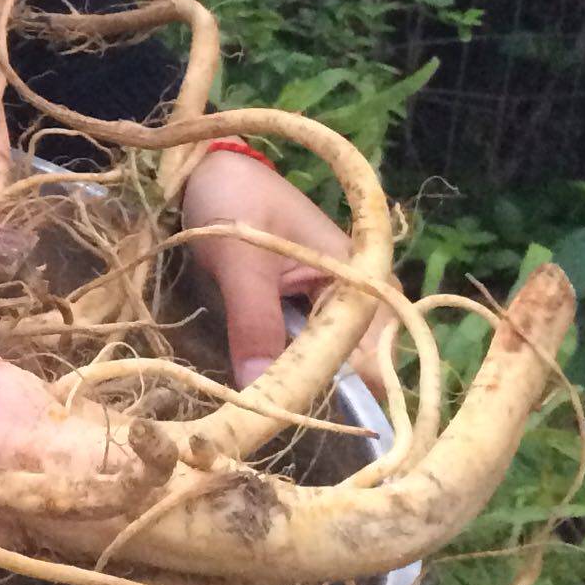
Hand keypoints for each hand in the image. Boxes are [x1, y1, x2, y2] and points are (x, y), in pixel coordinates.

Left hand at [176, 145, 360, 394]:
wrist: (209, 171)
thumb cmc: (234, 202)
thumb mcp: (240, 261)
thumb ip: (254, 321)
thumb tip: (261, 389)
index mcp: (361, 277)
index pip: (375, 354)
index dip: (348, 392)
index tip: (306, 413)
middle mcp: (358, 296)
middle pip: (354, 366)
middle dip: (318, 391)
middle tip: (274, 410)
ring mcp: (331, 305)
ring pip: (327, 364)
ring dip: (299, 383)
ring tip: (264, 399)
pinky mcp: (303, 311)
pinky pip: (305, 351)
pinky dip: (286, 367)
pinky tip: (261, 379)